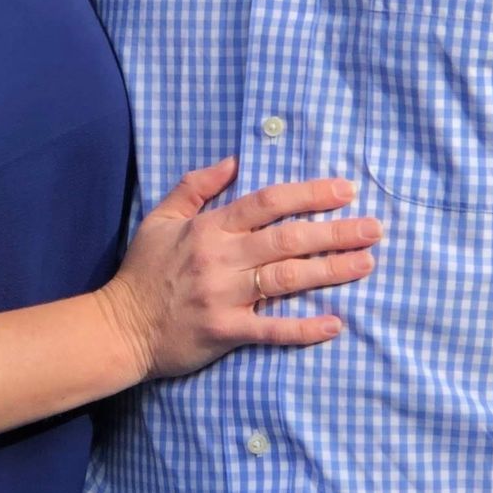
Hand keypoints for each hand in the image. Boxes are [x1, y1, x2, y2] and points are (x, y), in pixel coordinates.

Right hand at [102, 157, 378, 381]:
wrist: (118, 328)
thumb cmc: (142, 273)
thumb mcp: (160, 219)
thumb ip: (196, 187)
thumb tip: (233, 160)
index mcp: (209, 228)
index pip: (268, 203)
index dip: (309, 194)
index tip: (345, 191)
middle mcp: (221, 258)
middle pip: (288, 239)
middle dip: (335, 232)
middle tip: (374, 229)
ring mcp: (224, 296)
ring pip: (287, 279)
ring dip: (331, 270)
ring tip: (367, 263)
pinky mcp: (225, 332)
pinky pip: (272, 330)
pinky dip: (304, 328)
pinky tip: (335, 323)